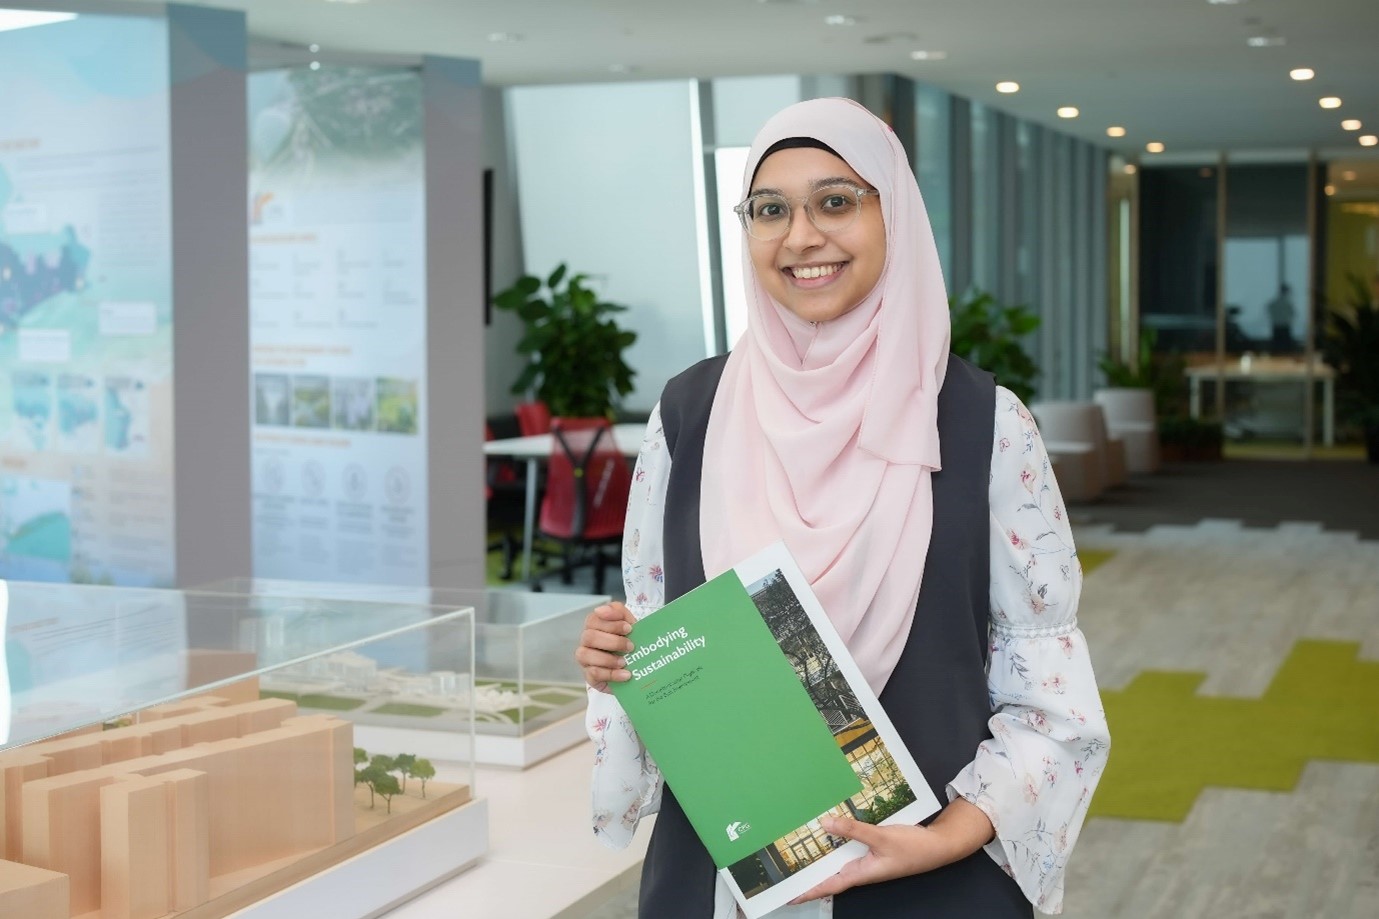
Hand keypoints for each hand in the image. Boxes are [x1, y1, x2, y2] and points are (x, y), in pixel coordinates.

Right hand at [574, 601, 636, 691]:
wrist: (636, 666)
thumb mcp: (628, 623)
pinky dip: (612, 674)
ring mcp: (585, 659)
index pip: (593, 619)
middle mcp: (586, 641)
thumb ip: (618, 611)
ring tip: (624, 662)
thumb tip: (600, 609)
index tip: (629, 628)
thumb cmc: (628, 640)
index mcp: (594, 626)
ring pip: (585, 655)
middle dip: (613, 642)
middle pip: (589, 637)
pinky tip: (626, 675)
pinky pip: (594, 674)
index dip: (610, 623)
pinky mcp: (590, 676)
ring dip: (608, 659)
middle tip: (631, 647)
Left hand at [788, 800, 993, 903]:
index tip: (786, 895)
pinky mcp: (873, 849)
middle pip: (828, 873)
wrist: (938, 846)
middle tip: (783, 869)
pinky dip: (838, 840)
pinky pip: (849, 847)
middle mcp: (860, 869)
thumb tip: (825, 824)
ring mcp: (867, 860)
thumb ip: (853, 830)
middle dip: (807, 873)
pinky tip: (828, 829)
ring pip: (838, 859)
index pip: (827, 886)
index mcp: (860, 873)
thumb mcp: (881, 837)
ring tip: (798, 849)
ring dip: (821, 855)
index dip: (806, 891)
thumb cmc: (913, 848)